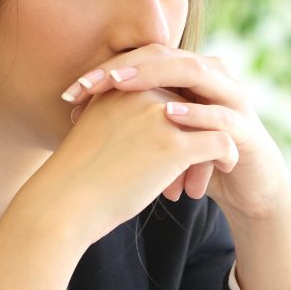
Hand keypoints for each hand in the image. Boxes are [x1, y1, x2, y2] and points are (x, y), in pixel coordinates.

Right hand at [25, 83, 241, 250]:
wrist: (63, 203)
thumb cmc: (76, 177)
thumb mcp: (99, 131)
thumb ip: (123, 117)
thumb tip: (151, 124)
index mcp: (123, 86)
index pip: (170, 87)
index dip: (181, 115)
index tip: (183, 140)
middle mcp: (143, 92)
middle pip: (191, 101)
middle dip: (198, 129)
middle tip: (198, 162)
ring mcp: (160, 117)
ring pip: (209, 119)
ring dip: (213, 143)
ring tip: (215, 166)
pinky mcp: (174, 146)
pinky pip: (220, 142)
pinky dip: (227, 155)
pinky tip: (225, 169)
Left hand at [61, 45, 290, 226]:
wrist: (246, 189)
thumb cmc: (195, 159)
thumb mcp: (158, 135)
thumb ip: (129, 116)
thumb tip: (76, 111)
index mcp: (189, 73)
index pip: (143, 58)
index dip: (107, 70)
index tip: (71, 91)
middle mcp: (212, 75)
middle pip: (165, 56)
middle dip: (125, 67)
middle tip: (90, 82)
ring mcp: (233, 98)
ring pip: (194, 72)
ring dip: (155, 77)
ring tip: (119, 84)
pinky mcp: (246, 128)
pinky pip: (221, 113)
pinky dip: (195, 113)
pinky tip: (168, 115)